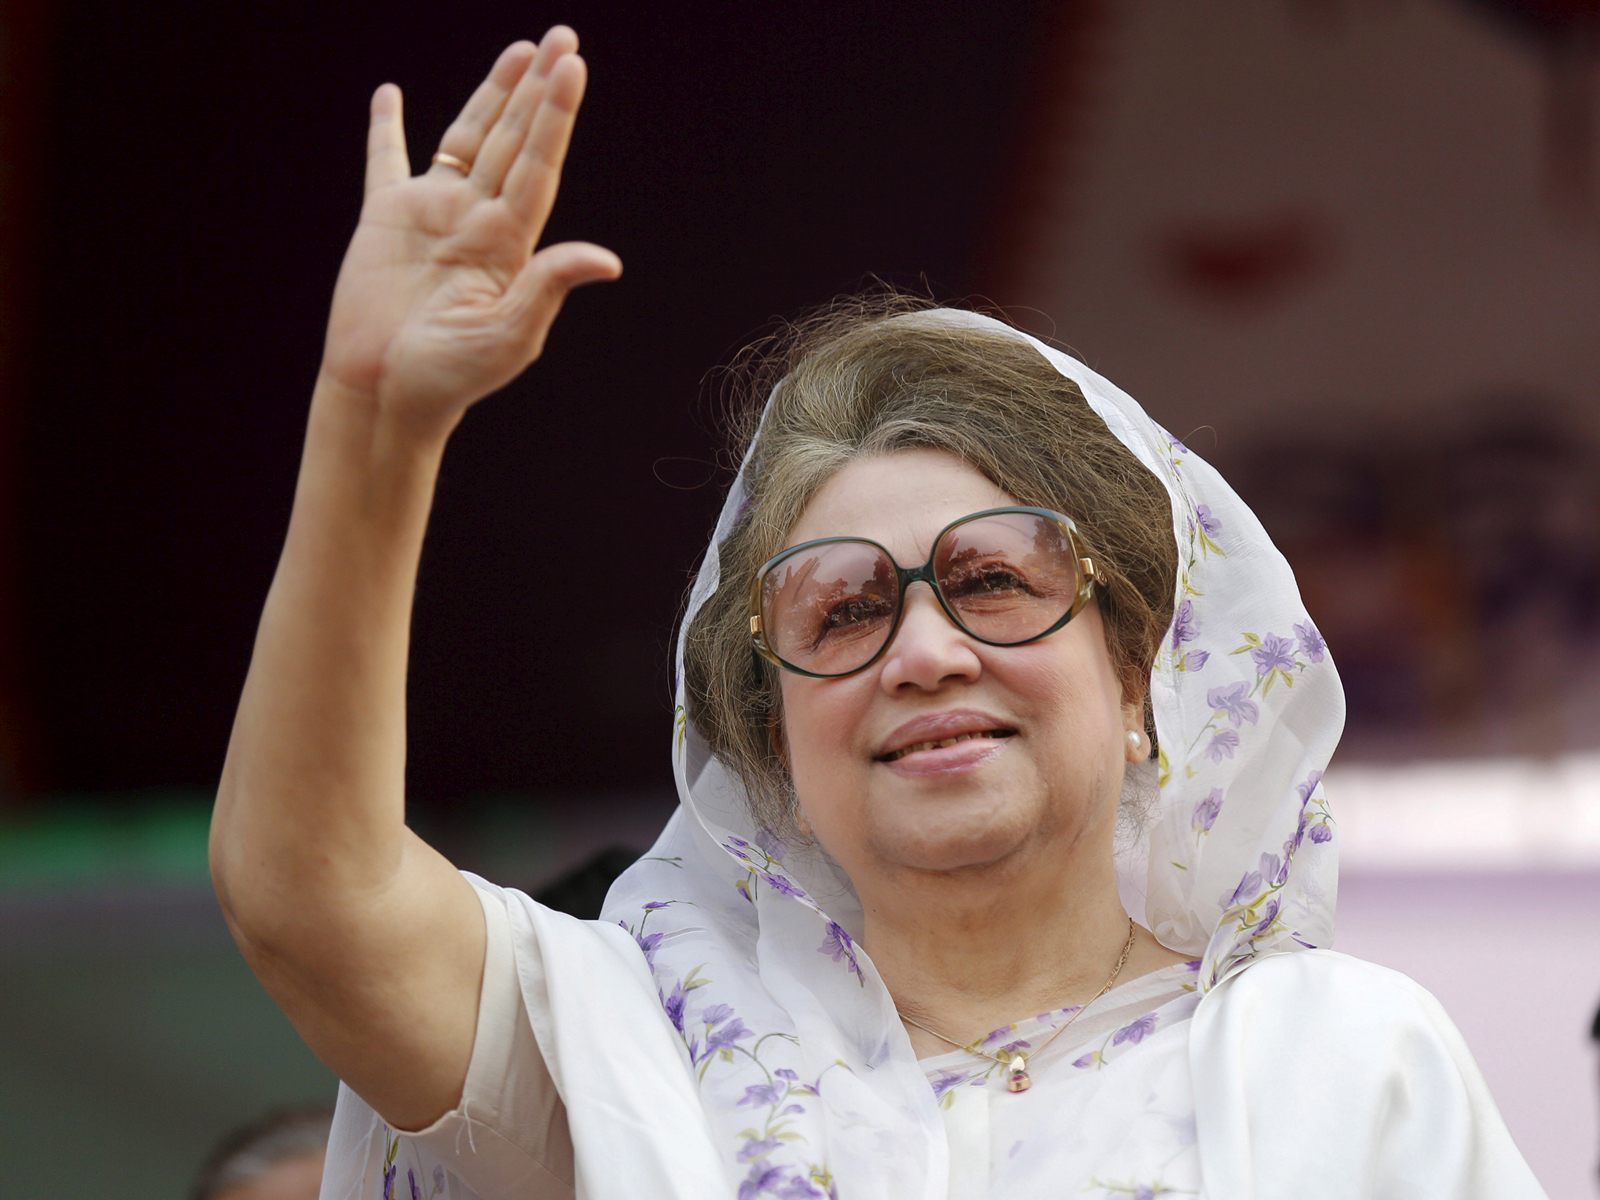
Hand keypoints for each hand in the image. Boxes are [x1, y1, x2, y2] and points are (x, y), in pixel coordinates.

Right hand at [320, 30, 620, 436]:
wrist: (386, 394)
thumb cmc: (451, 377)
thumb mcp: (510, 336)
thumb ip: (548, 287)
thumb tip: (605, 260)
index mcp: (508, 243)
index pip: (539, 165)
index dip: (555, 116)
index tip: (571, 69)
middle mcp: (476, 219)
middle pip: (514, 140)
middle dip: (538, 89)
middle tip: (562, 38)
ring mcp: (431, 214)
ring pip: (466, 138)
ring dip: (492, 95)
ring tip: (519, 51)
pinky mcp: (384, 220)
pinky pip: (385, 162)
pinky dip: (386, 128)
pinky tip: (392, 95)